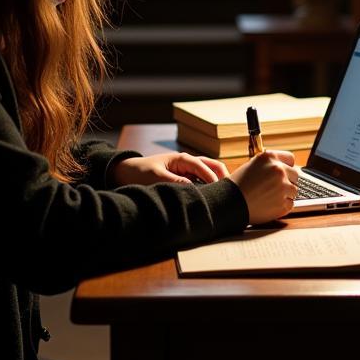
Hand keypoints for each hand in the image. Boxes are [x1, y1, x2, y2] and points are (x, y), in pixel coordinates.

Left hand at [110, 152, 229, 187]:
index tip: (222, 190)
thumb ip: (175, 182)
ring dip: (218, 184)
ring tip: (227, 198)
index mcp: (182, 159)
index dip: (213, 177)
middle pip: (214, 167)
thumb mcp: (157, 178)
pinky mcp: (186, 180)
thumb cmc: (140, 172)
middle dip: (224, 177)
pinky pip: (202, 183)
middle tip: (233, 193)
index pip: (203, 166)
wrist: (126, 172)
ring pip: (210, 175)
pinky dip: (209, 189)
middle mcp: (189, 163)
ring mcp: (189, 171)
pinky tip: (213, 200)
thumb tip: (194, 190)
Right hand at [228, 150, 298, 223]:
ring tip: (269, 196)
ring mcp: (282, 187)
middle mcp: (278, 170)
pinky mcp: (283, 203)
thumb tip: (285, 168)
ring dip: (285, 194)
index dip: (287, 166)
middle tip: (274, 187)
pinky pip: (290, 204)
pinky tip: (269, 204)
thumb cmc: (238, 185)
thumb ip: (269, 164)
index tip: (284, 172)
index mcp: (270, 157)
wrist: (229, 202)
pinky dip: (282, 206)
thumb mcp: (252, 165)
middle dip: (287, 181)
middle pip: (295, 175)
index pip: (290, 158)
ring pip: (294, 190)